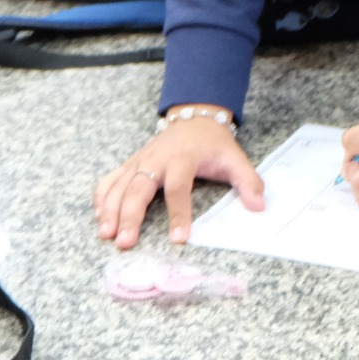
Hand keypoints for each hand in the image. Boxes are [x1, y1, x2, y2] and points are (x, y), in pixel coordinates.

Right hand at [93, 111, 262, 249]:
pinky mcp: (130, 164)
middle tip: (125, 242)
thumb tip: (259, 206)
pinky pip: (110, 179)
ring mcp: (140, 161)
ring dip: (109, 210)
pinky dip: (101, 197)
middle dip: (130, 216)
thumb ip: (248, 181)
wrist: (194, 117)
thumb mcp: (235, 158)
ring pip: (118, 185)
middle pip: (138, 189)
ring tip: (106, 234)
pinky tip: (99, 217)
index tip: (179, 238)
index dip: (178, 214)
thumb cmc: (213, 143)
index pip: (178, 188)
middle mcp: (156, 160)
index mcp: (183, 159)